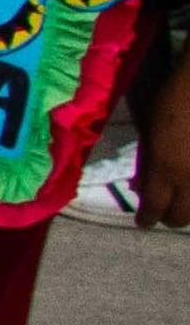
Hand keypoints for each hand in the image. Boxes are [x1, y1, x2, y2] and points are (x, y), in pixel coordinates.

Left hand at [142, 73, 189, 228]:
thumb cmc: (173, 103)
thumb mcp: (150, 134)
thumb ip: (147, 165)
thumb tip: (140, 189)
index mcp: (166, 169)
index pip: (155, 207)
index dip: (148, 217)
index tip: (143, 221)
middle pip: (180, 217)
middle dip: (170, 217)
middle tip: (164, 211)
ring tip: (182, 197)